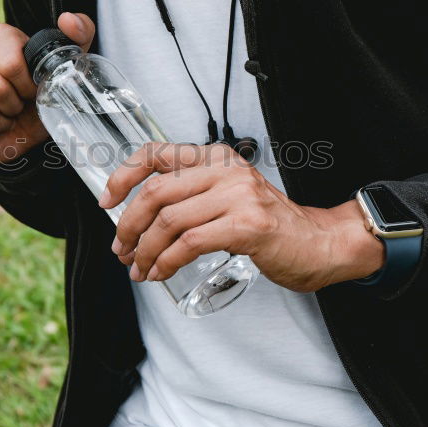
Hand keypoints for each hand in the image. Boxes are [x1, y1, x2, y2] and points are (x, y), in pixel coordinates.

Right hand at [0, 12, 94, 162]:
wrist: (16, 131)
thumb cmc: (38, 96)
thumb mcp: (64, 68)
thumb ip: (80, 36)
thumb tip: (68, 19)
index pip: (11, 64)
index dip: (26, 86)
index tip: (31, 90)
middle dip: (13, 107)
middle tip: (16, 106)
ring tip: (2, 115)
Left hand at [99, 142, 384, 291]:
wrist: (320, 244)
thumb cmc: (271, 227)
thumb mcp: (230, 197)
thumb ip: (195, 196)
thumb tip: (142, 217)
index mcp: (217, 158)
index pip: (156, 153)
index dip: (123, 176)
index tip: (107, 201)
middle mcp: (225, 170)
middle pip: (155, 192)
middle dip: (128, 225)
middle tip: (121, 249)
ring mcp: (237, 196)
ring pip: (168, 221)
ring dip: (144, 250)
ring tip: (139, 268)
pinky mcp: (246, 226)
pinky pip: (189, 244)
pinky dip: (165, 261)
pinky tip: (159, 272)